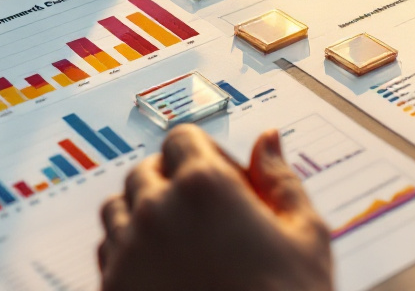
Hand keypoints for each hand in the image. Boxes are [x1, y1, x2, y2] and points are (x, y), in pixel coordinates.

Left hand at [98, 126, 333, 290]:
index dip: (207, 156)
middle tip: (211, 220)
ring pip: (119, 210)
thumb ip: (282, 180)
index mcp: (204, 186)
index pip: (182, 139)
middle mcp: (156, 212)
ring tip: (185, 248)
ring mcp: (127, 253)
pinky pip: (108, 254)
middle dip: (174, 184)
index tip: (230, 185)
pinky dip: (130, 254)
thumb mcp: (306, 237)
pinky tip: (167, 276)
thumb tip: (268, 140)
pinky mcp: (111, 290)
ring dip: (145, 216)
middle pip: (146, 172)